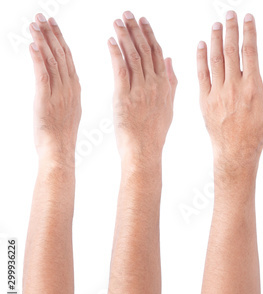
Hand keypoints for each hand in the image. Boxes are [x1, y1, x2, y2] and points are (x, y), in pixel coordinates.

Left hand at [29, 14, 80, 162]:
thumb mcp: (69, 111)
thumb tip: (63, 86)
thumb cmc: (62, 138)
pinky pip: (43, 75)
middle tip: (44, 16)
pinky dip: (38, 59)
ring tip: (36, 24)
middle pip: (60, 55)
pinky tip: (34, 46)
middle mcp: (69, 87)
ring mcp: (58, 93)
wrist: (60, 153)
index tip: (54, 24)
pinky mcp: (46, 99)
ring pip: (51, 61)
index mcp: (75, 88)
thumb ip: (66, 94)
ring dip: (43, 41)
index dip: (60, 40)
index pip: (67, 58)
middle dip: (51, 34)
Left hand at [108, 12, 176, 161]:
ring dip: (125, 37)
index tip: (143, 20)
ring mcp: (140, 90)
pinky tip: (110, 41)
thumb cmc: (154, 133)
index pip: (158, 54)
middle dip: (137, 30)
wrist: (144, 151)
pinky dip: (116, 54)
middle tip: (129, 13)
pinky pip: (121, 71)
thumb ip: (171, 81)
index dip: (150, 35)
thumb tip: (171, 60)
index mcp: (165, 86)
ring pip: (134, 57)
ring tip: (117, 21)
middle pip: (146, 51)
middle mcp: (154, 85)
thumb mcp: (168, 105)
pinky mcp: (125, 96)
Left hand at [196, 11, 262, 167]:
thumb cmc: (259, 132)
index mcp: (253, 88)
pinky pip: (201, 74)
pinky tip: (202, 44)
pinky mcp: (204, 100)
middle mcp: (234, 87)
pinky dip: (201, 58)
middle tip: (230, 13)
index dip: (249, 32)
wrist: (235, 152)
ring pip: (215, 60)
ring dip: (216, 39)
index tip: (248, 18)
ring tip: (217, 24)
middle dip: (231, 29)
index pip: (250, 52)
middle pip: (231, 51)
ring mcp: (217, 93)